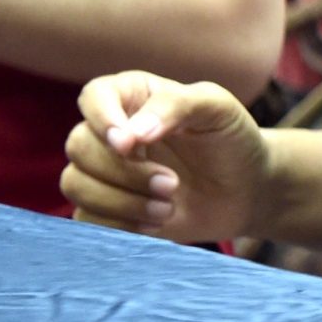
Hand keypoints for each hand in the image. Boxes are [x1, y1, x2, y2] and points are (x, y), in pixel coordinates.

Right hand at [61, 70, 270, 240]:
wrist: (246, 189)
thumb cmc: (230, 138)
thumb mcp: (216, 107)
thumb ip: (175, 106)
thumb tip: (132, 134)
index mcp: (132, 97)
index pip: (93, 97)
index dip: (102, 120)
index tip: (128, 144)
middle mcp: (111, 132)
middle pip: (78, 145)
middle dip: (123, 171)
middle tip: (172, 183)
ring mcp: (105, 172)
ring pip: (75, 184)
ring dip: (121, 201)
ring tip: (167, 207)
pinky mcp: (106, 209)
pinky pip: (86, 218)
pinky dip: (119, 224)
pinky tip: (156, 223)